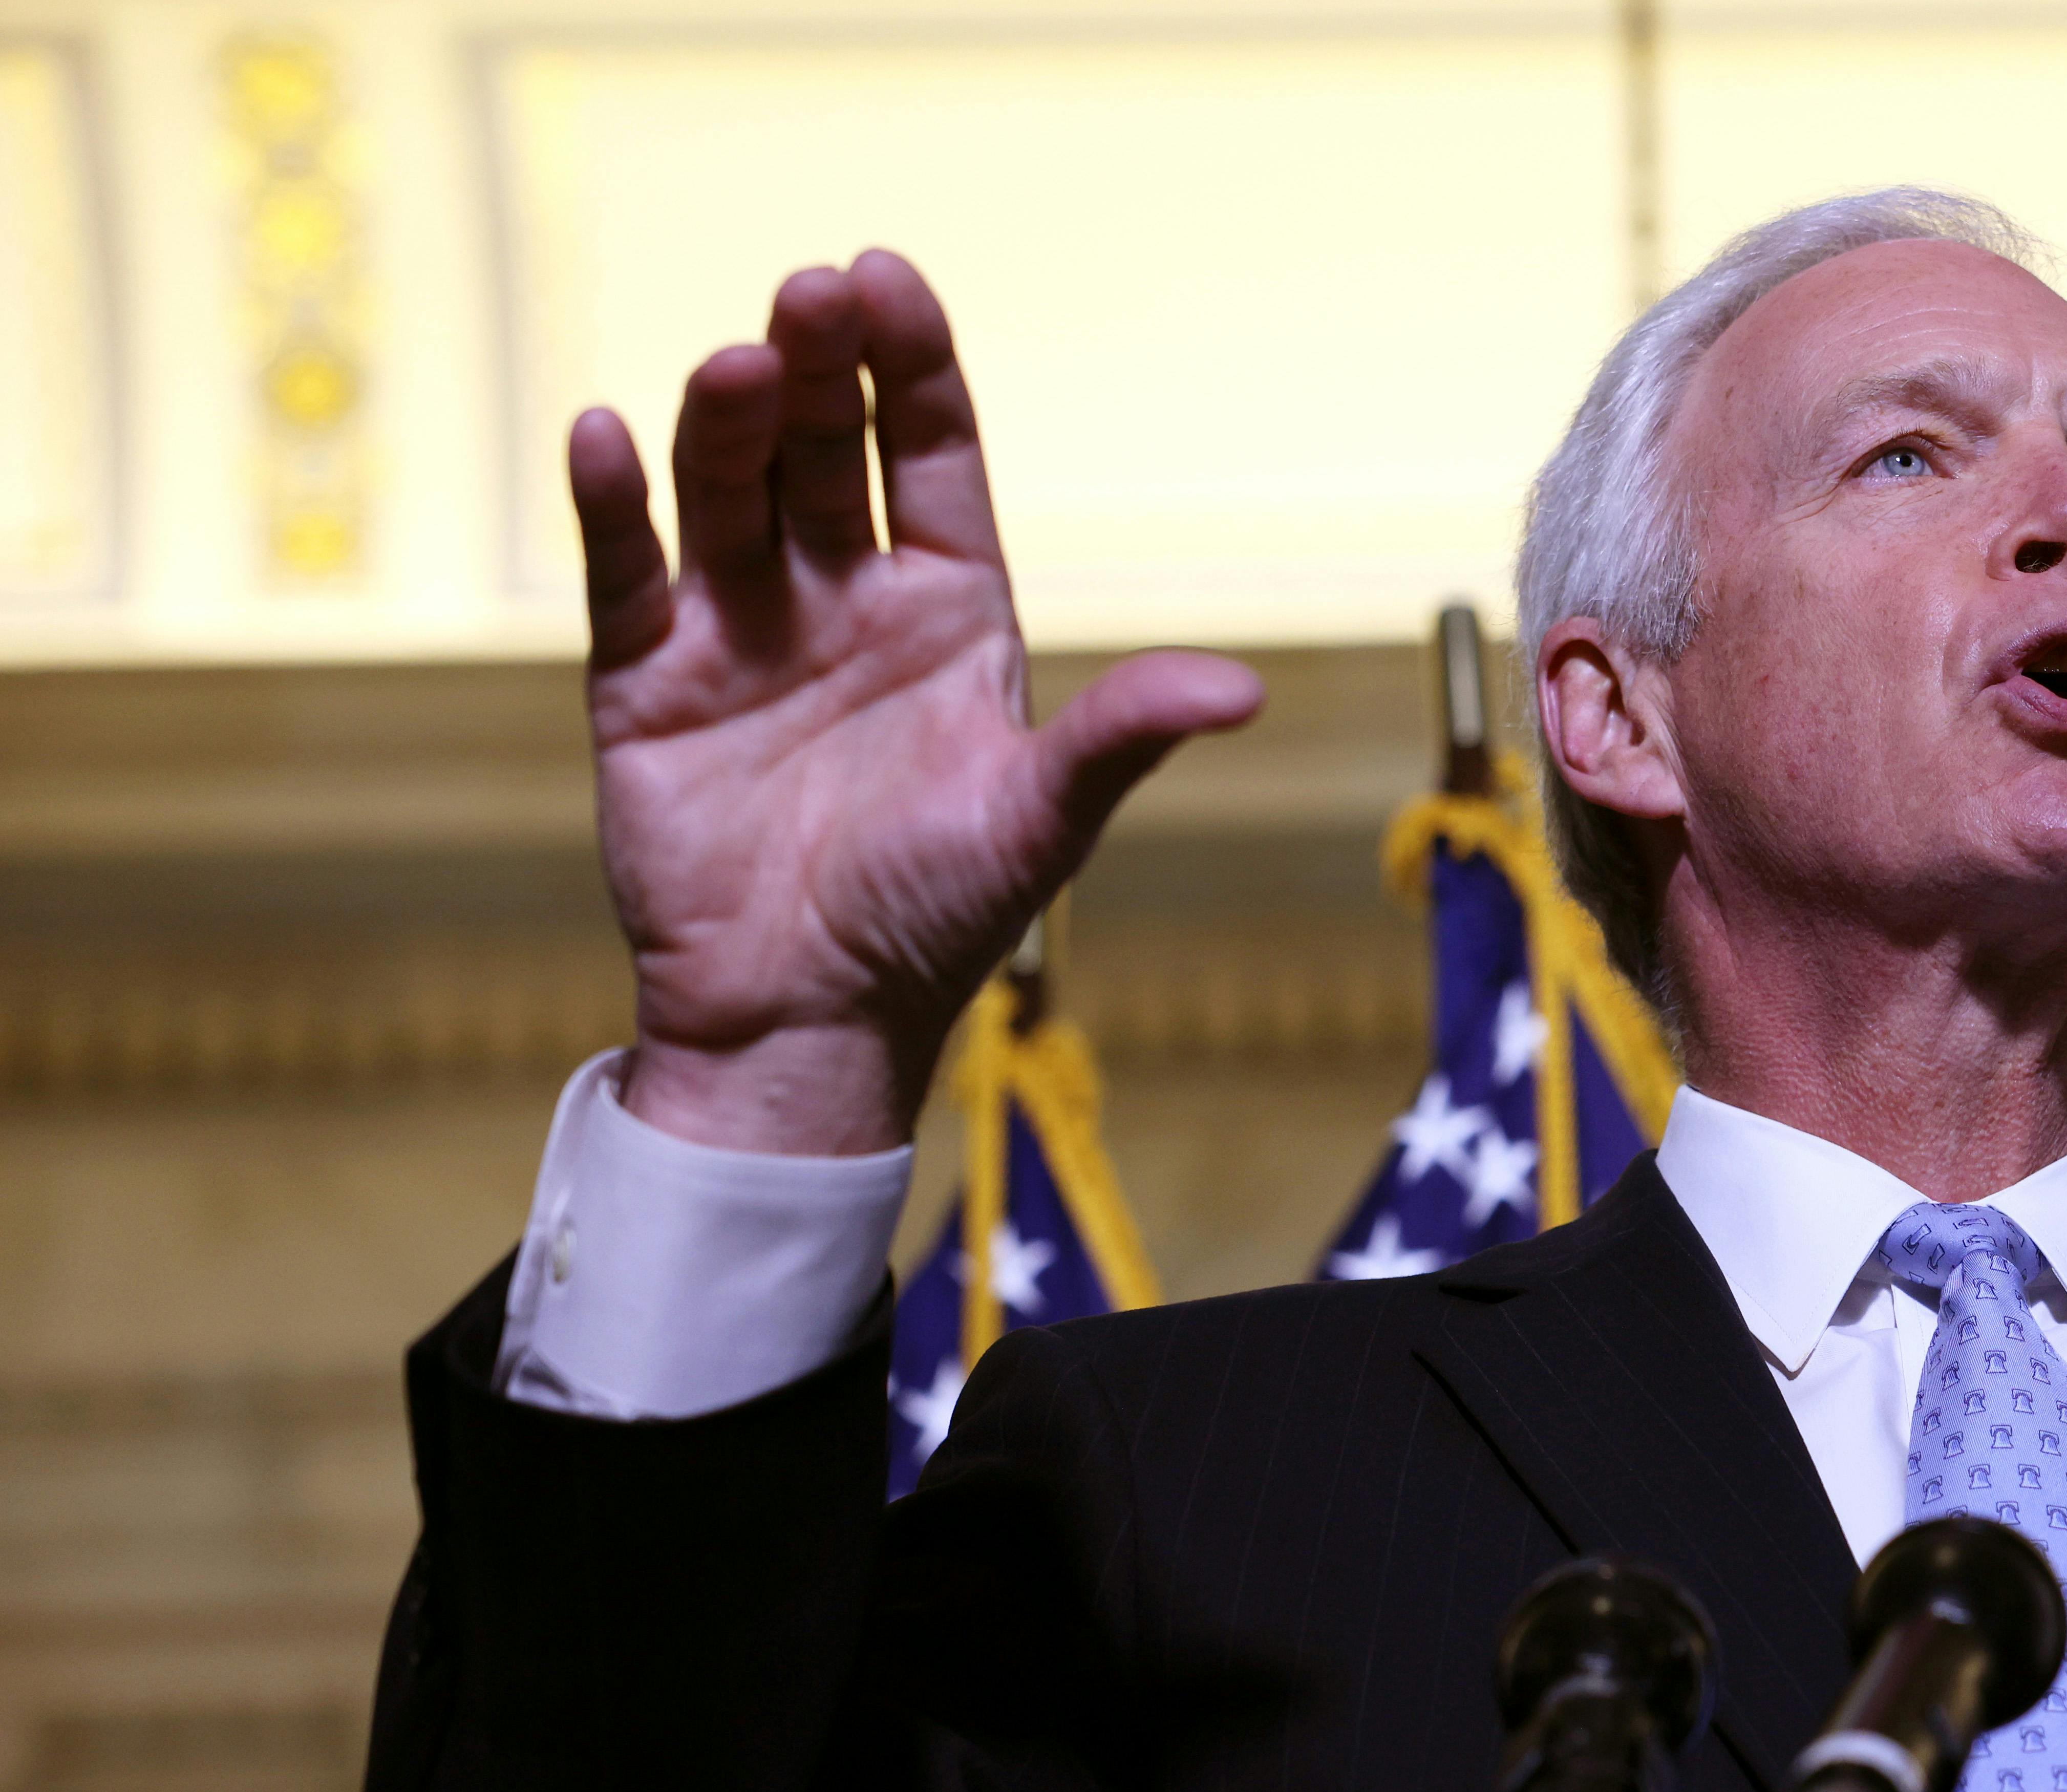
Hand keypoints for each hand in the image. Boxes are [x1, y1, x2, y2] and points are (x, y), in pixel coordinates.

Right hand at [573, 252, 1259, 1152]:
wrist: (812, 1025)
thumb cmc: (937, 922)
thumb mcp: (1043, 819)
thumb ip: (1127, 734)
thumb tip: (1244, 691)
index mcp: (949, 612)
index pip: (933, 454)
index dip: (912, 366)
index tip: (887, 275)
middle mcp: (843, 599)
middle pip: (827, 450)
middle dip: (820, 370)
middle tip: (810, 293)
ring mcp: (740, 631)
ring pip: (727, 491)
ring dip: (728, 421)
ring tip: (739, 363)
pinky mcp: (646, 681)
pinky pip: (625, 573)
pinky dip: (612, 504)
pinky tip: (607, 429)